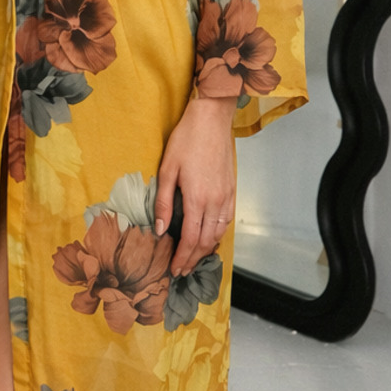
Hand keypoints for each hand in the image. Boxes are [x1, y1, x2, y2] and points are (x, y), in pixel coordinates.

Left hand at [155, 93, 236, 276]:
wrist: (211, 119)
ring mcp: (226, 196)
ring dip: (206, 250)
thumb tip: (159, 229)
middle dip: (193, 259)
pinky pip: (227, 220)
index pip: (190, 239)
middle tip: (182, 271)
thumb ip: (163, 202)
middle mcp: (215, 202)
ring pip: (219, 233)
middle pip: (206, 241)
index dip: (182, 257)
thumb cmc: (186, 140)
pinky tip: (210, 237)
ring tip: (194, 259)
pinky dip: (218, 234)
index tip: (174, 269)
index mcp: (197, 198)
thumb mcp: (167, 169)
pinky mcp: (232, 189)